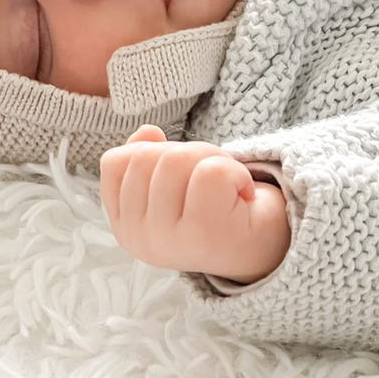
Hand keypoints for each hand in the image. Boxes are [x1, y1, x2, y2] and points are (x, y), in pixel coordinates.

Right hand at [99, 125, 290, 283]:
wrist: (263, 245)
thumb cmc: (213, 210)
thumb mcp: (170, 183)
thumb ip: (147, 159)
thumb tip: (147, 131)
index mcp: (125, 227)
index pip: (115, 162)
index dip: (152, 152)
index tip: (180, 176)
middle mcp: (140, 239)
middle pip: (146, 156)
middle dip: (186, 151)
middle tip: (211, 178)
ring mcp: (169, 239)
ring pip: (177, 159)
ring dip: (212, 158)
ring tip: (226, 185)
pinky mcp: (204, 232)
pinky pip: (212, 171)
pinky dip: (236, 172)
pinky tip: (243, 193)